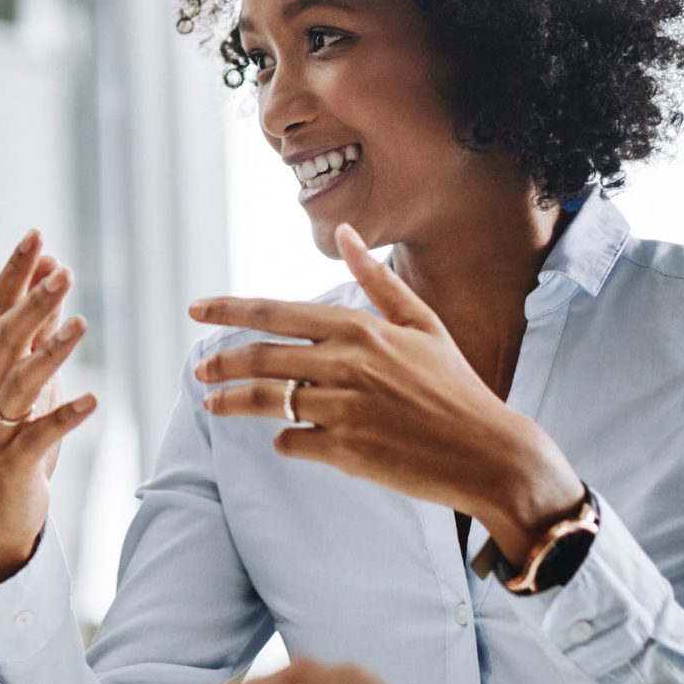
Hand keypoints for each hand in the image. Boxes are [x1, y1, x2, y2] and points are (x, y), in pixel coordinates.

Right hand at [0, 230, 99, 586]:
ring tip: (80, 322)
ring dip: (49, 351)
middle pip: (5, 337)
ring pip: (18, 382)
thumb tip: (51, 272)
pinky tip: (93, 401)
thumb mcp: (30, 377)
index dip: (15, 272)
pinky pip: (39, 436)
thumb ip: (38, 328)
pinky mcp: (15, 461)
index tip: (36, 235)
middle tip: (62, 270)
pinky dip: (65, 417)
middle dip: (32, 301)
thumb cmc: (18, 436)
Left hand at [188, 224, 585, 560]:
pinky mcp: (345, 451)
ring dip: (233, 402)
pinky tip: (286, 439)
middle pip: (260, 357)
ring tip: (213, 404)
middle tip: (200, 371)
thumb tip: (346, 232)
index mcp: (360, 328)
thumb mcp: (422, 323)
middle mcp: (346, 364)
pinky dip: (284, 440)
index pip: (275, 312)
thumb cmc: (454, 385)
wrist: (488, 452)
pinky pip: (292, 442)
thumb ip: (376, 279)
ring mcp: (344, 409)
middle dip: (221, 363)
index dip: (228, 310)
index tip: (196, 309)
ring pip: (267, 401)